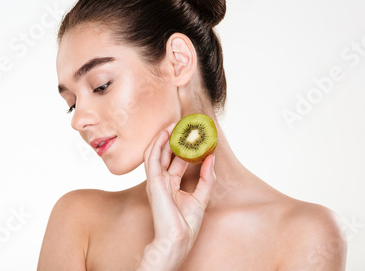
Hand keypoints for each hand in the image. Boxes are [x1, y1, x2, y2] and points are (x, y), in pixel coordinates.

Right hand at [143, 123, 216, 258]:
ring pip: (156, 152)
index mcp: (171, 184)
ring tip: (174, 123)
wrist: (177, 239)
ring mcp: (156, 181)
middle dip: (173, 138)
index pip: (176, 160)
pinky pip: (153, 158)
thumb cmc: (186, 224)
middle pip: (166, 153)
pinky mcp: (153, 182)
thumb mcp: (201, 197)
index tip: (193, 134)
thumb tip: (211, 157)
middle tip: (182, 123)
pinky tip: (166, 133)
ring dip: (163, 137)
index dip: (184, 146)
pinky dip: (158, 144)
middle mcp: (161, 180)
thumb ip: (207, 177)